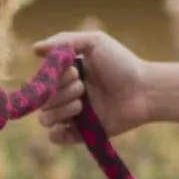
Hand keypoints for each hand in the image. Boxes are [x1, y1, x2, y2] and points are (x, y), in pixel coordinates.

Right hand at [31, 30, 151, 145]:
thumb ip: (64, 41)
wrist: (144, 90)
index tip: (74, 70)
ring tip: (82, 103)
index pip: (42, 79)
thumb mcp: (95, 42)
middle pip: (42, 99)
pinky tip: (74, 119)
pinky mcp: (81, 134)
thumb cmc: (122, 64)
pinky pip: (55, 137)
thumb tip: (34, 48)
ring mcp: (73, 115)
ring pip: (45, 118)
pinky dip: (57, 131)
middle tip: (83, 85)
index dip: (51, 76)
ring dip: (60, 108)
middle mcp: (67, 94)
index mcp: (67, 74)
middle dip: (60, 91)